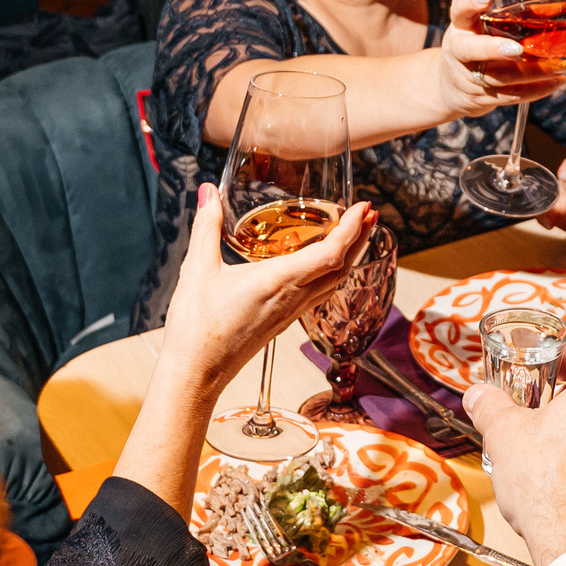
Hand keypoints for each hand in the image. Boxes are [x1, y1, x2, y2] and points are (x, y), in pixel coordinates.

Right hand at [154, 185, 370, 398]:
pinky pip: (318, 294)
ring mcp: (291, 313)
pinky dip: (330, 274)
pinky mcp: (283, 322)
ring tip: (353, 234)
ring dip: (349, 256)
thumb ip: (207, 226)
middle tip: (370, 214)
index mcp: (280, 281)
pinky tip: (320, 267)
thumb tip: (208, 191)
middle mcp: (293, 298)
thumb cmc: (197, 329)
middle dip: (360, 238)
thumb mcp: (198, 269)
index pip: (332, 253)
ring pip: (334, 282)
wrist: (195, 374)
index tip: (365, 208)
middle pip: (342, 267)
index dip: (353, 229)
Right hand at [431, 0, 565, 119]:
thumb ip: (503, 15)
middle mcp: (459, 52)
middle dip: (495, 50)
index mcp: (460, 28)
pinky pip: (512, 96)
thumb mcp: (477, 26)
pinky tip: (557, 81)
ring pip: (500, 77)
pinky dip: (537, 90)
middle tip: (517, 49)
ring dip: (534, 73)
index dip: (470, 3)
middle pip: (472, 50)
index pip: (460, 11)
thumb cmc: (472, 45)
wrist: (451, 87)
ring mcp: (470, 78)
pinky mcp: (483, 98)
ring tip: (562, 65)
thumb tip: (554, 8)